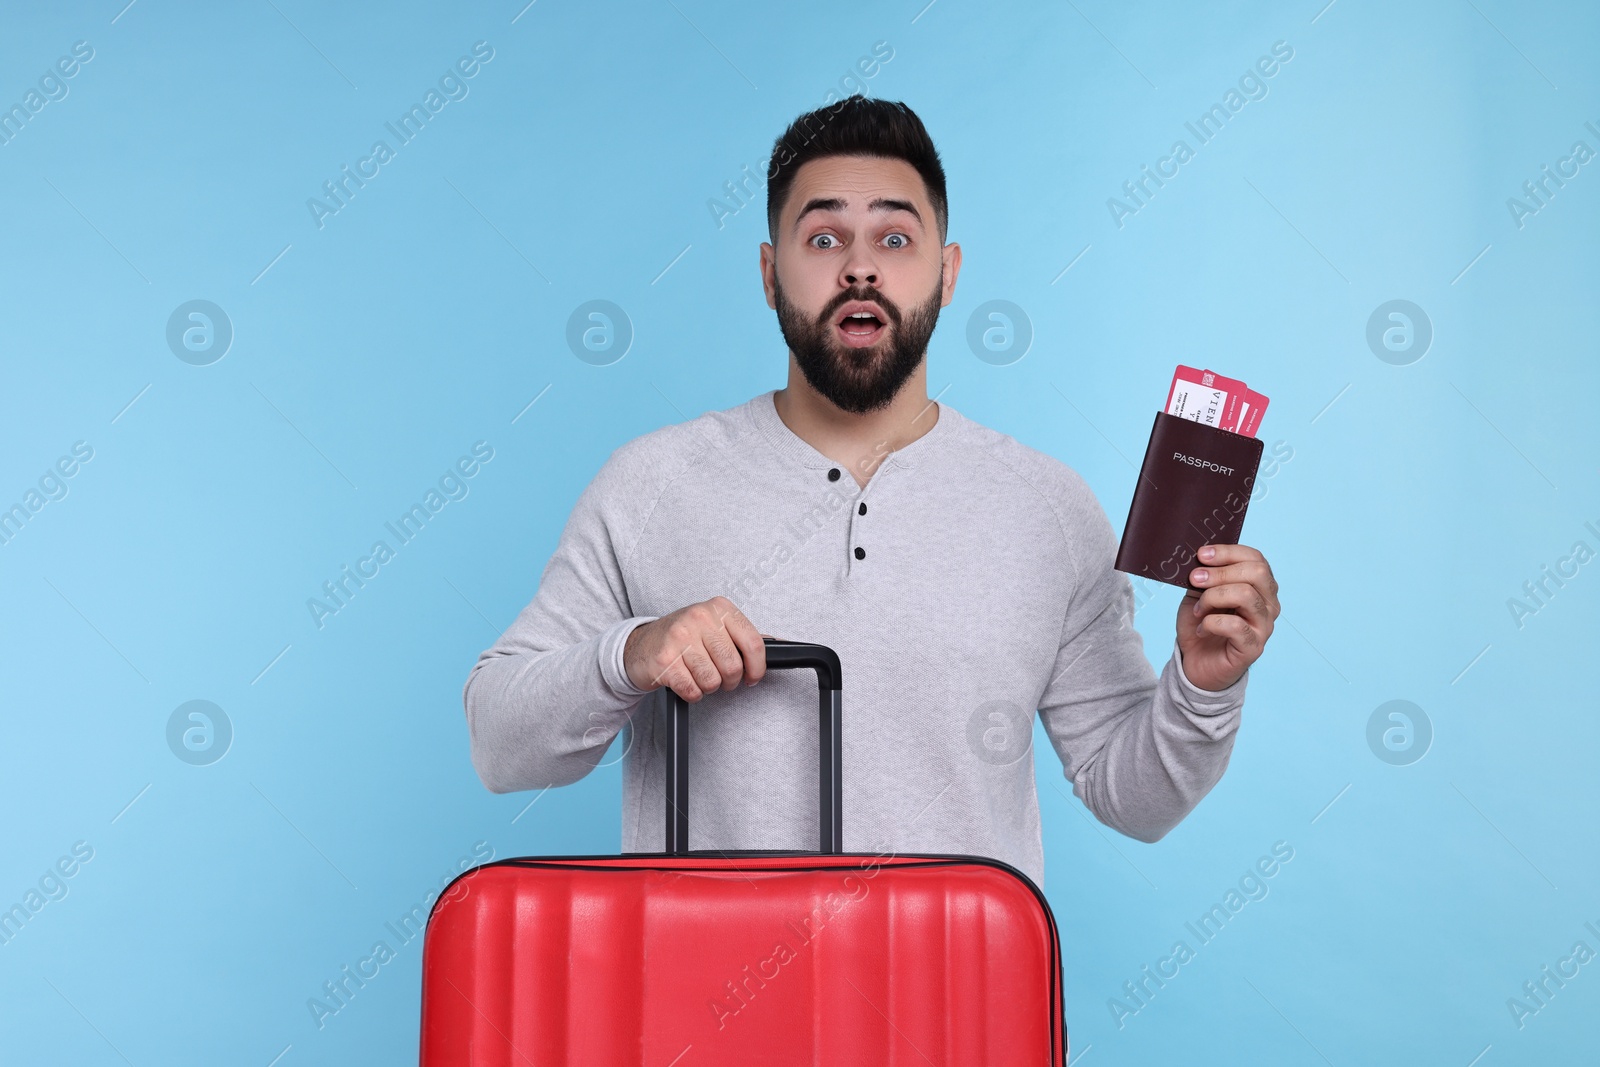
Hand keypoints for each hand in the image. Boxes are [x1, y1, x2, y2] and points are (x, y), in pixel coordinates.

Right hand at [623, 596, 768, 700]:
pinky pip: (693, 690)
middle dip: (730, 681)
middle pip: (733, 666)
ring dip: (709, 687)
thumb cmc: (683, 637)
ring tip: (698, 676)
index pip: (753, 643)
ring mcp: (680, 637)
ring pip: (713, 681)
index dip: (757, 668)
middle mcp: (700, 618)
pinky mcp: (665, 659)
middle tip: (720, 678)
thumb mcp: (714, 627)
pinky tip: (685, 680)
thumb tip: (779, 644)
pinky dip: (692, 694)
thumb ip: (743, 636)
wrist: (641, 644)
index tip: (752, 677)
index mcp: (719, 608)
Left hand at [1174, 543, 1278, 691]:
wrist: (1196, 662)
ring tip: (1197, 609)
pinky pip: (1235, 625)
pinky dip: (1211, 622)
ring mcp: (1264, 626)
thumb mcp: (1199, 593)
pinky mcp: (1254, 647)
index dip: (1228, 552)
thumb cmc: (1202, 624)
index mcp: (1260, 586)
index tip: (1201, 555)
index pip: (1255, 559)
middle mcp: (1269, 604)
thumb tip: (1200, 557)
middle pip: (1256, 573)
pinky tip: (1201, 629)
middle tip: (1195, 579)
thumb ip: (1204, 575)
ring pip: (1247, 595)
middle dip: (1221, 572)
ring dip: (1214, 597)